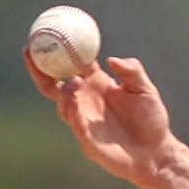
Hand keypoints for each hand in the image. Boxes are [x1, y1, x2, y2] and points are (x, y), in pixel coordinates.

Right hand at [28, 50, 176, 188]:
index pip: (70, 64)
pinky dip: (73, 111)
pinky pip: (76, 124)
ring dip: (64, 92)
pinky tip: (76, 100)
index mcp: (96, 83)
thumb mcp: (146, 90)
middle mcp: (85, 100)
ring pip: (63, 104)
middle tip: (31, 53)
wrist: (157, 153)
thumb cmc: (152, 120)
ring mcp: (83, 120)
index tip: (45, 35)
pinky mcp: (87, 141)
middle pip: (53, 84)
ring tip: (75, 81)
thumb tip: (111, 60)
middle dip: (39, 69)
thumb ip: (132, 71)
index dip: (56, 51)